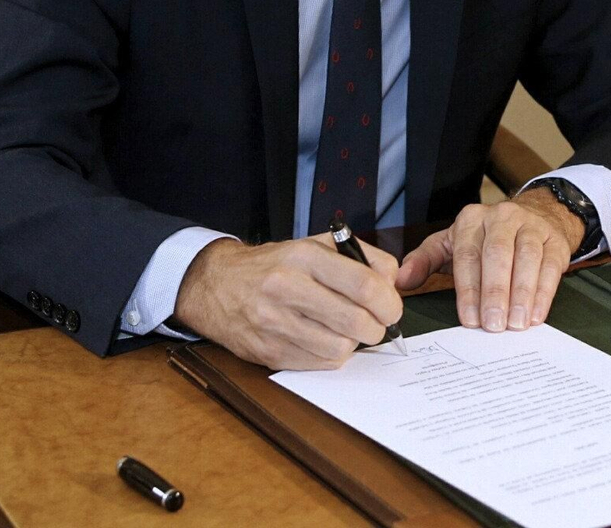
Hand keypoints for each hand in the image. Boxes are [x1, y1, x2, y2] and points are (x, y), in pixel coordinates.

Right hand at [173, 234, 402, 369]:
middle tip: (375, 323)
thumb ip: (360, 257)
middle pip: (356, 322)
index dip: (389, 302)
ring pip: (340, 349)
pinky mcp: (269, 352)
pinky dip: (331, 355)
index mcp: (304, 257)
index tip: (392, 308)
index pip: (364, 284)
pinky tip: (324, 339)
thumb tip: (394, 281)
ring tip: (345, 330)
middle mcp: (287, 288)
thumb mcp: (315, 245)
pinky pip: (320, 364)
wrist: (216, 285)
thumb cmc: (275, 265)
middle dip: (377, 328)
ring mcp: (275, 324)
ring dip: (353, 343)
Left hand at [395, 190, 583, 332]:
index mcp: (471, 220)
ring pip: (526, 258)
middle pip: (497, 255)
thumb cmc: (487, 238)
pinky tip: (536, 314)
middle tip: (494, 325)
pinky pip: (550, 265)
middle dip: (495, 292)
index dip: (468, 289)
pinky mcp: (554, 240)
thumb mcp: (452, 243)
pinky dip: (544, 292)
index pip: (467, 255)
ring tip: (516, 323)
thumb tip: (401, 280)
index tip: (470, 319)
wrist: (534, 216)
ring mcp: (531, 226)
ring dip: (522, 294)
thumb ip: (425, 260)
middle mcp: (501, 218)